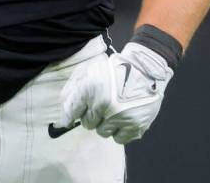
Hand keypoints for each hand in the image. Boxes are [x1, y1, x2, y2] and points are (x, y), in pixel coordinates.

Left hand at [57, 42, 172, 143]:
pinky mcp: (134, 126)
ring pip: (102, 132)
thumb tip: (64, 113)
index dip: (69, 116)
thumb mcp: (89, 70)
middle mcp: (103, 104)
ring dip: (105, 124)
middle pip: (87, 124)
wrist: (144, 69)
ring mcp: (119, 116)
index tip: (68, 120)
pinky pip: (118, 139)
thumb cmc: (115, 69)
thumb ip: (73, 89)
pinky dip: (119, 131)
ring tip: (113, 111)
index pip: (72, 111)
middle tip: (99, 107)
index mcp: (89, 88)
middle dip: (91, 116)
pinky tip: (122, 118)